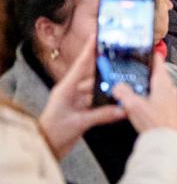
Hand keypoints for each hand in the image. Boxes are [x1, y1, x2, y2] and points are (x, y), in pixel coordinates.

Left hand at [38, 39, 124, 159]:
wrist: (45, 148)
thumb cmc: (53, 133)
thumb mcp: (78, 123)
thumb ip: (101, 115)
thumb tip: (122, 109)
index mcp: (66, 89)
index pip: (80, 65)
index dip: (89, 49)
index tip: (97, 35)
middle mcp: (71, 92)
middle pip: (92, 75)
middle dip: (106, 67)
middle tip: (121, 58)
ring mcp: (76, 101)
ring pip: (96, 89)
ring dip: (109, 88)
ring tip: (125, 83)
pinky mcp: (80, 111)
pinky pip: (97, 102)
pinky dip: (108, 102)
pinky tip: (119, 102)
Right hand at [113, 54, 176, 135]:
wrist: (165, 141)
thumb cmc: (154, 122)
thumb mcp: (133, 105)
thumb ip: (123, 93)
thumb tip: (117, 86)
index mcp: (162, 82)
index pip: (157, 61)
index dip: (148, 53)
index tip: (140, 48)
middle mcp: (169, 88)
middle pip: (156, 73)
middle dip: (144, 70)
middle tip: (131, 68)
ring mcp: (170, 98)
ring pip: (157, 85)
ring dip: (145, 83)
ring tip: (132, 84)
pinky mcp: (168, 108)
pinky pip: (158, 96)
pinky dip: (148, 94)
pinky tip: (139, 100)